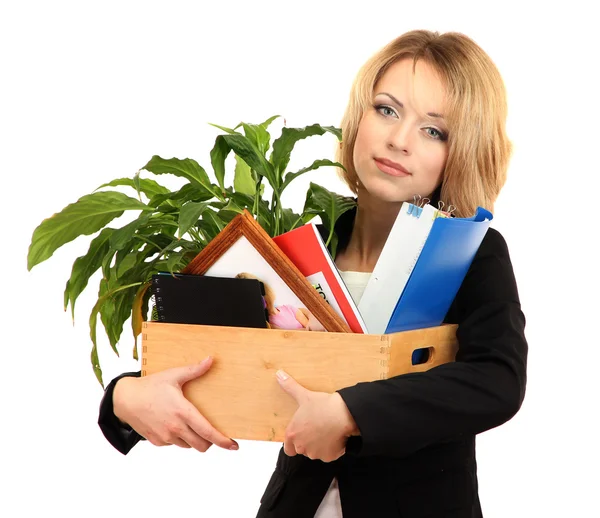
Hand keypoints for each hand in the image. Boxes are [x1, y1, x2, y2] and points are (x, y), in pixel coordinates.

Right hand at [113, 357, 238, 452]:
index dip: (223, 441)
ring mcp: (165, 437)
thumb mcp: (173, 375)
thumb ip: (194, 370)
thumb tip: (211, 360)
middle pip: (201, 445)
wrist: (124, 399)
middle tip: (211, 432)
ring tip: (190, 424)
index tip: (234, 445)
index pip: (208, 432)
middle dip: (210, 441)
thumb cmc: (150, 386)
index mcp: (183, 412)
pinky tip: (174, 424)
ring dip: (193, 439)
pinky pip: (174, 444)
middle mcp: (175, 428)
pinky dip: (178, 438)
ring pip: (188, 445)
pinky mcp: (157, 441)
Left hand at [276, 370, 358, 461]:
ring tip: (326, 430)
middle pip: (302, 449)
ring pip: (316, 452)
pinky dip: (331, 449)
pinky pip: (328, 455)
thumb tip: (279, 374)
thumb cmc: (322, 406)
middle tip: (316, 428)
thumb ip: (289, 386)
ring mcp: (315, 453)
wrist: (343, 414)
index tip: (302, 434)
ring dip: (319, 446)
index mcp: (292, 434)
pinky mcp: (328, 457)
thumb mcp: (304, 395)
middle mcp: (301, 446)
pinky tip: (335, 436)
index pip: (288, 449)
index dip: (294, 442)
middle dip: (308, 442)